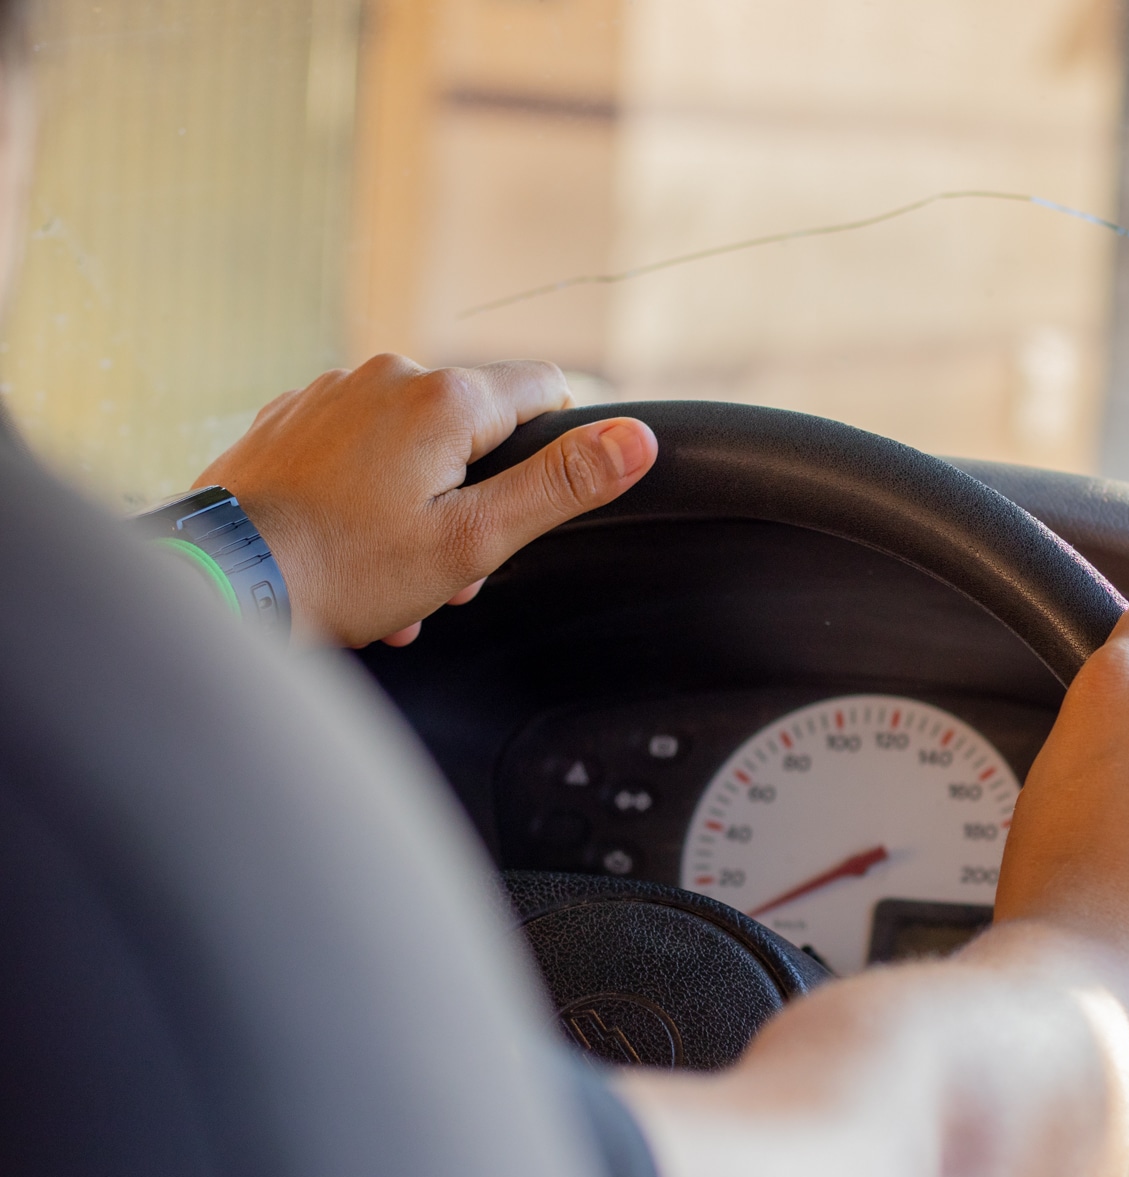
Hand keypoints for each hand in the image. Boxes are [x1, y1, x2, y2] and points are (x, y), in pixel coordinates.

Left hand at [195, 354, 656, 646]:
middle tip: (444, 572)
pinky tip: (349, 553)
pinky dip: (366, 498)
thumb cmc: (347, 568)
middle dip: (474, 500)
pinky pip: (356, 451)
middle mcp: (387, 374)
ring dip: (420, 506)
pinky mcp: (289, 420)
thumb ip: (562, 483)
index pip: (545, 390)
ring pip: (413, 445)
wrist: (220, 579)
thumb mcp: (475, 538)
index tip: (518, 507)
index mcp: (446, 397)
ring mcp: (331, 392)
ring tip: (391, 577)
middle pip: (475, 429)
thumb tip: (637, 439)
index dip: (551, 453)